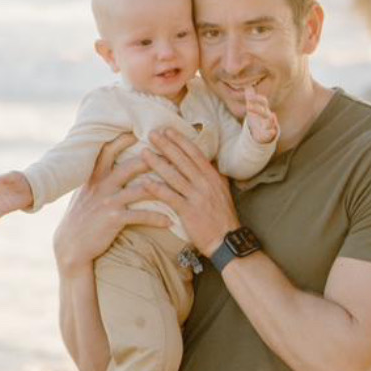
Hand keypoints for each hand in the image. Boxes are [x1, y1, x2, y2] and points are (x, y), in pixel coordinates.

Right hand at [52, 136, 169, 273]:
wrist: (70, 246)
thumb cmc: (80, 219)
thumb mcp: (84, 194)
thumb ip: (96, 180)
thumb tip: (106, 167)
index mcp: (94, 178)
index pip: (108, 151)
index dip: (123, 139)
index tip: (140, 130)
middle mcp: (101, 186)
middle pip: (130, 166)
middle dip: (152, 159)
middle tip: (171, 154)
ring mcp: (108, 202)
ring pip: (141, 189)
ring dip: (162, 188)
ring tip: (180, 187)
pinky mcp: (114, 219)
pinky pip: (141, 216)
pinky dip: (158, 218)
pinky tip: (170, 221)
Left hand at [139, 127, 237, 254]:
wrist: (226, 240)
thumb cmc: (222, 217)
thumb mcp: (222, 191)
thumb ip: (213, 175)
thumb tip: (206, 160)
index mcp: (213, 176)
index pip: (195, 153)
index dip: (180, 140)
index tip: (168, 130)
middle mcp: (205, 183)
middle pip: (182, 160)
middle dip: (166, 145)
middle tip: (152, 134)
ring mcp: (196, 197)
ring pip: (174, 176)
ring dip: (157, 163)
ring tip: (144, 152)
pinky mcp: (188, 211)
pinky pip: (170, 197)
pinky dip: (157, 189)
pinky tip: (145, 182)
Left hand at [243, 87, 278, 146]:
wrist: (261, 133)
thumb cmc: (257, 118)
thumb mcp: (253, 108)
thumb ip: (251, 99)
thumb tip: (248, 86)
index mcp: (263, 108)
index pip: (263, 101)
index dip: (257, 98)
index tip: (248, 97)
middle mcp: (267, 116)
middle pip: (265, 111)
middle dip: (258, 109)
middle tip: (248, 107)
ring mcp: (269, 125)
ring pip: (271, 121)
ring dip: (269, 119)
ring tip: (270, 117)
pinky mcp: (268, 134)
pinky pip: (272, 133)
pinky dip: (272, 132)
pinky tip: (271, 131)